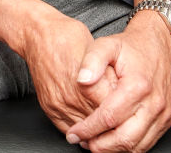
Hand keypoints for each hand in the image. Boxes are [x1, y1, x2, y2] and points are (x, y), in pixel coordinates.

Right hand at [18, 13, 118, 131]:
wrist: (38, 35)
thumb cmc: (67, 38)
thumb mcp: (99, 51)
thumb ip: (112, 76)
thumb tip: (124, 94)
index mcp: (88, 84)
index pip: (114, 111)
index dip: (125, 115)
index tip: (132, 116)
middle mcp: (72, 98)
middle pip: (100, 124)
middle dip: (113, 127)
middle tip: (125, 128)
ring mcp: (59, 104)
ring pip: (85, 131)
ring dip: (97, 134)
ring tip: (110, 134)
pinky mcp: (49, 107)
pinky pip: (67, 129)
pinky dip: (80, 133)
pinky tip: (90, 132)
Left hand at [64, 15, 170, 151]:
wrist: (157, 46)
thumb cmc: (129, 47)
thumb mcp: (106, 45)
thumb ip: (91, 61)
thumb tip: (81, 80)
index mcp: (137, 86)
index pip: (109, 117)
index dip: (89, 129)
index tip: (73, 133)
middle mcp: (154, 104)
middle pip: (124, 138)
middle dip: (99, 146)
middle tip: (80, 142)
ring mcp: (162, 115)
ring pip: (137, 146)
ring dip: (113, 150)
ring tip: (92, 144)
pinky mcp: (165, 120)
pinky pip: (146, 143)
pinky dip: (127, 147)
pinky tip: (109, 142)